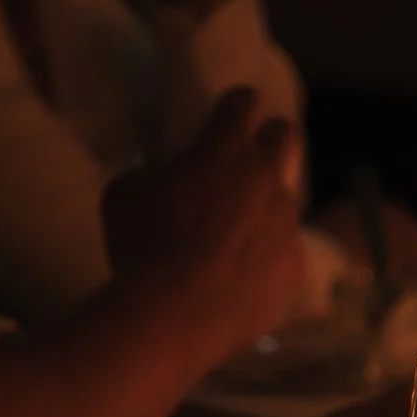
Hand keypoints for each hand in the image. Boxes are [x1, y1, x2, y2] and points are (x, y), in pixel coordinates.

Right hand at [101, 93, 304, 363]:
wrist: (173, 315)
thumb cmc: (140, 246)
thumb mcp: (122, 194)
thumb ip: (147, 172)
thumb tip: (158, 174)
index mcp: (225, 149)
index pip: (244, 101)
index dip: (233, 107)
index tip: (223, 117)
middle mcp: (266, 176)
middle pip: (285, 135)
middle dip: (267, 140)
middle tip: (242, 162)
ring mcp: (286, 222)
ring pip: (285, 200)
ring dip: (262, 208)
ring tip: (230, 237)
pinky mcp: (295, 266)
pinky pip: (285, 253)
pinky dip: (266, 259)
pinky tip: (238, 281)